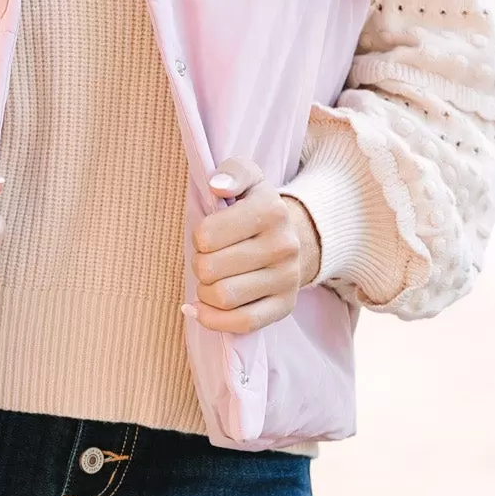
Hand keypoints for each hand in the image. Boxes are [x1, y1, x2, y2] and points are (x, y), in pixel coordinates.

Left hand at [188, 159, 320, 334]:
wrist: (297, 237)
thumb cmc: (256, 208)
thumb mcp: (248, 179)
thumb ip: (231, 172)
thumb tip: (216, 186)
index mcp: (271, 210)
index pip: (206, 235)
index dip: (198, 238)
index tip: (207, 236)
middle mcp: (283, 246)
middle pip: (210, 269)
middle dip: (199, 265)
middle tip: (209, 259)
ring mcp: (287, 279)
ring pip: (222, 297)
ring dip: (204, 292)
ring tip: (210, 281)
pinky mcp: (284, 307)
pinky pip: (241, 323)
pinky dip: (213, 319)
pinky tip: (201, 308)